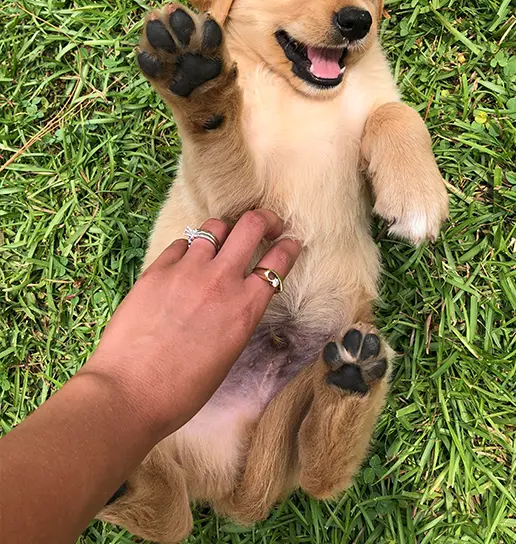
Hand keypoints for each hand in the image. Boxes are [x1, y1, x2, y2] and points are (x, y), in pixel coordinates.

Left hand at [78, 210, 300, 442]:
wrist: (129, 392)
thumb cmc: (182, 389)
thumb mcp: (228, 354)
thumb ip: (237, 317)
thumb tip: (235, 299)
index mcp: (246, 308)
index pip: (278, 261)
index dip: (288, 246)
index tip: (290, 241)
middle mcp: (221, 281)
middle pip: (250, 226)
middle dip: (264, 219)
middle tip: (265, 224)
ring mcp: (187, 270)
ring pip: (214, 227)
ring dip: (224, 232)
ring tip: (222, 241)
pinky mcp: (157, 269)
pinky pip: (181, 244)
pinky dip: (189, 248)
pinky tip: (185, 261)